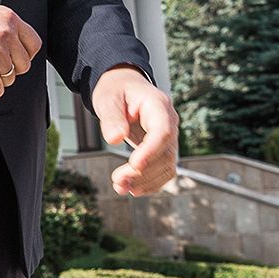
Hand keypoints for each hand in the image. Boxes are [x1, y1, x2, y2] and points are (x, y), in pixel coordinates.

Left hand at [96, 66, 177, 195]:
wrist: (124, 88)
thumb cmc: (116, 91)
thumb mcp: (108, 98)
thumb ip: (112, 117)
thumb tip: (115, 139)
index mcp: (158, 105)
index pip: (162, 131)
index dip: (151, 151)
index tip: (134, 165)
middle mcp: (169, 122)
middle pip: (166, 153)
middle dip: (143, 172)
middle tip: (117, 181)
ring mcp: (169, 137)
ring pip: (167, 166)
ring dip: (145, 181)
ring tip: (120, 187)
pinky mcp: (163, 149)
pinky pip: (164, 169)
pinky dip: (150, 182)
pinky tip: (132, 189)